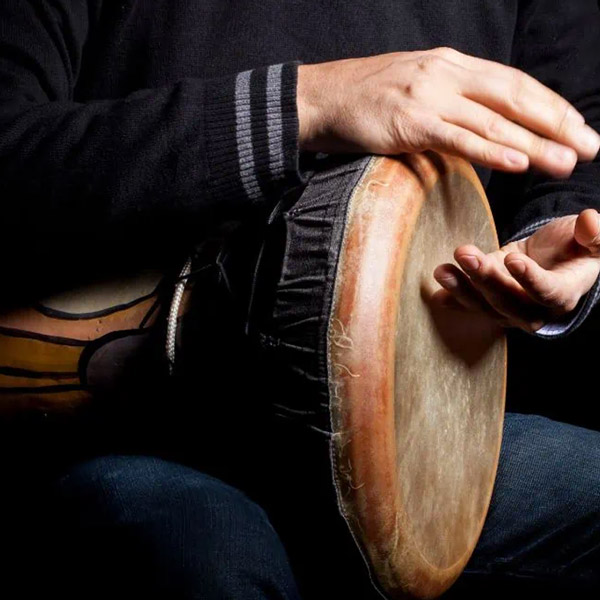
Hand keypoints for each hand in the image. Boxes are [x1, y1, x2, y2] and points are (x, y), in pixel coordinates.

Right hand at [297, 48, 599, 176]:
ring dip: (534, 143)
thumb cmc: (367, 99)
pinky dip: (491, 149)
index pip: (513, 83)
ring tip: (565, 161)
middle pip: (514, 97)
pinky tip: (518, 161)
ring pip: (492, 120)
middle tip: (588, 146)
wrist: (321, 98)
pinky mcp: (409, 121)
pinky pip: (457, 138)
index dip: (550, 105)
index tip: (578, 127)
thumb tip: (480, 128)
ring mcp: (428, 95)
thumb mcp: (416, 87)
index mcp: (452, 65)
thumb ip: (451, 102)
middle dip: (556, 123)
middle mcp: (447, 73)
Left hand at [432, 209, 599, 332]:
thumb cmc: (576, 247)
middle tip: (465, 254)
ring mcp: (507, 308)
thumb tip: (590, 221)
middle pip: (507, 300)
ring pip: (483, 305)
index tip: (513, 260)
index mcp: (563, 293)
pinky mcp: (487, 300)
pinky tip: (435, 293)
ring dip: (461, 288)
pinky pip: (469, 305)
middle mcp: (534, 309)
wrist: (554, 260)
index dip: (530, 279)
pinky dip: (452, 300)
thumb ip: (594, 234)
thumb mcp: (592, 239)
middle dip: (485, 279)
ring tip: (442, 271)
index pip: (546, 292)